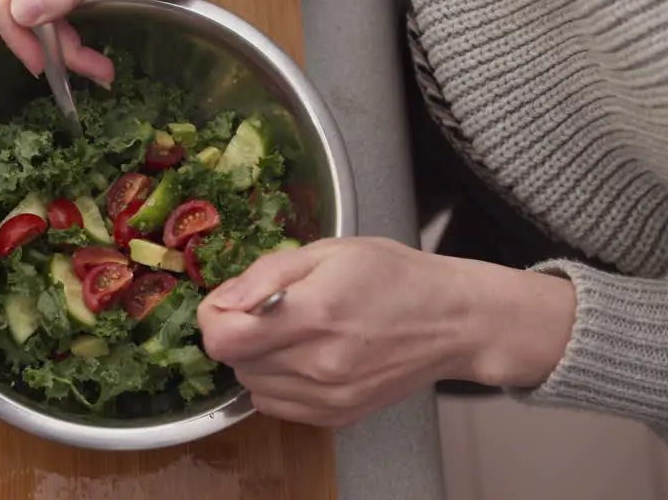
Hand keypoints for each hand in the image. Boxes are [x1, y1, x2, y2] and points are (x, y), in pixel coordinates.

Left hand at [197, 237, 576, 427]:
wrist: (453, 322)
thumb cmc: (395, 277)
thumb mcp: (328, 251)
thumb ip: (267, 274)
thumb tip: (225, 298)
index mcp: (315, 313)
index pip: (223, 338)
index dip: (214, 315)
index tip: (229, 301)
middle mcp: (320, 363)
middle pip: (233, 361)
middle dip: (237, 332)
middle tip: (266, 309)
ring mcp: (329, 396)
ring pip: (251, 384)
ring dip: (257, 358)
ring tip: (292, 331)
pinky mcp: (337, 416)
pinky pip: (276, 406)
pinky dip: (277, 382)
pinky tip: (304, 355)